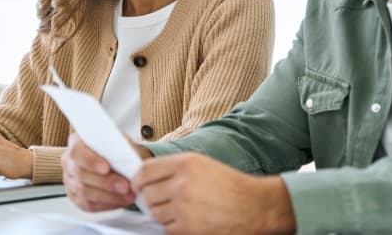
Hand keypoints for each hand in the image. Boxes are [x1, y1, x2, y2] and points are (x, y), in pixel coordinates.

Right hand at [61, 132, 149, 211]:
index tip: (107, 168)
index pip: (77, 153)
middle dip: (106, 183)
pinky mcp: (76, 197)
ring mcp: (70, 181)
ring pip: (85, 192)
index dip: (91, 162)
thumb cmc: (113, 148)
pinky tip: (121, 200)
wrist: (109, 158)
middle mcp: (69, 162)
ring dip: (109, 196)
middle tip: (125, 186)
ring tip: (128, 195)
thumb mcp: (117, 140)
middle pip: (82, 175)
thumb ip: (119, 146)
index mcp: (76, 143)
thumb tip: (128, 158)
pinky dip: (107, 204)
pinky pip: (89, 205)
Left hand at [132, 152, 295, 233]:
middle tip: (164, 201)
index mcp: (185, 163)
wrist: (254, 206)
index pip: (145, 171)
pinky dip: (173, 227)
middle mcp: (181, 183)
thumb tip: (146, 178)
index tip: (138, 186)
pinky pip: (166, 229)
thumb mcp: (202, 164)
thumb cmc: (230, 185)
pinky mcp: (187, 228)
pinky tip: (189, 221)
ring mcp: (183, 207)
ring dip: (162, 214)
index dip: (137, 180)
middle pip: (147, 194)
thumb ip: (174, 168)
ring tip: (181, 211)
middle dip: (151, 199)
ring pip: (154, 213)